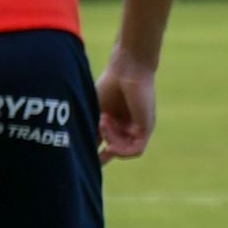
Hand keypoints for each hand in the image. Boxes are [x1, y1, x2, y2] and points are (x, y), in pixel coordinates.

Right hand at [96, 46, 157, 165]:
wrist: (126, 69)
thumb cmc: (110, 84)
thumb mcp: (96, 111)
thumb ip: (91, 129)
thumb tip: (80, 148)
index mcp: (117, 122)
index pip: (108, 142)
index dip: (97, 152)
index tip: (84, 157)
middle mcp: (129, 126)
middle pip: (115, 148)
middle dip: (104, 153)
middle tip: (93, 155)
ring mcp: (138, 128)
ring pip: (124, 148)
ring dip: (110, 140)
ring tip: (103, 121)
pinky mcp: (146, 128)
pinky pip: (136, 150)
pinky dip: (123, 151)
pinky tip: (111, 145)